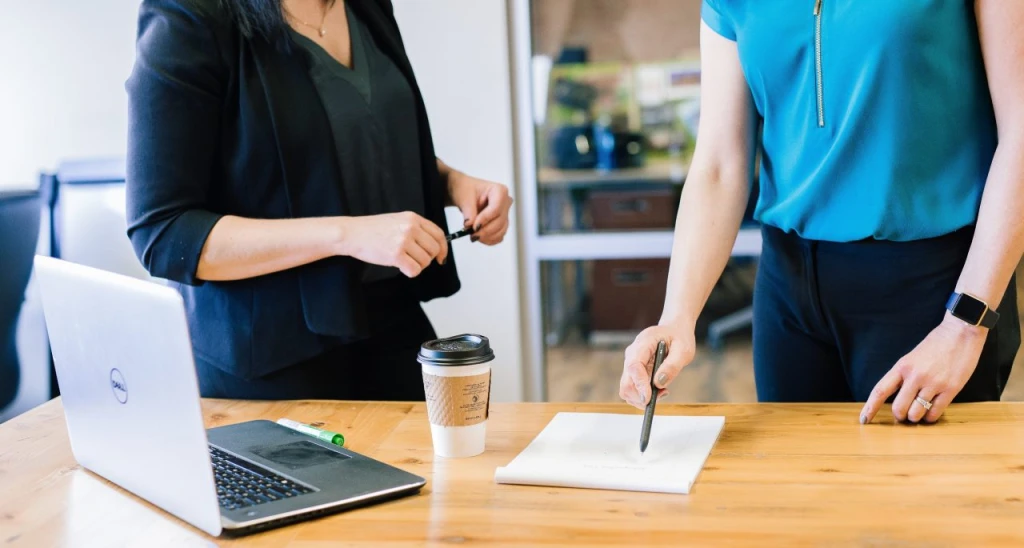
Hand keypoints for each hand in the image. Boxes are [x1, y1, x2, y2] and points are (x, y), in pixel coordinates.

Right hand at [337, 212, 447, 277]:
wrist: (352, 233)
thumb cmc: (372, 229)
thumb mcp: (397, 220)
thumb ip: (415, 229)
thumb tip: (433, 245)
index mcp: (413, 218)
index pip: (439, 234)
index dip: (443, 248)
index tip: (441, 257)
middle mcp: (411, 228)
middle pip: (434, 250)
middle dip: (427, 259)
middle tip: (415, 260)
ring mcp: (403, 241)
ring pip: (425, 261)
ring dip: (416, 265)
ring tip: (403, 261)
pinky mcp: (396, 255)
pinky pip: (414, 270)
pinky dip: (409, 272)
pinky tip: (400, 266)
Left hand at [446, 171, 512, 244]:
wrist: (464, 194)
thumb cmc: (466, 189)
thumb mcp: (464, 197)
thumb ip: (468, 211)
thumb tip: (470, 225)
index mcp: (499, 190)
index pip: (496, 208)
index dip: (485, 219)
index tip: (473, 227)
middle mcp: (505, 202)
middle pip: (500, 221)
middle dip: (485, 230)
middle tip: (470, 234)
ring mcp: (505, 214)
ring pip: (501, 230)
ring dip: (487, 236)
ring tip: (473, 235)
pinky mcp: (502, 224)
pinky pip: (499, 236)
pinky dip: (489, 239)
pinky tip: (479, 237)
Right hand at [619, 323, 695, 408]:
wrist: (673, 330)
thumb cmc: (679, 338)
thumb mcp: (684, 350)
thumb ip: (672, 366)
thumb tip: (659, 384)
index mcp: (643, 343)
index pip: (634, 366)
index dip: (639, 384)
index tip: (649, 399)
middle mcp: (632, 354)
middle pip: (626, 382)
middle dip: (640, 396)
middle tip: (663, 394)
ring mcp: (630, 363)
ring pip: (627, 389)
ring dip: (643, 397)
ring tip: (663, 391)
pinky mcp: (633, 372)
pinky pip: (632, 389)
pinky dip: (644, 395)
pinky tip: (659, 388)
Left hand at [860, 314, 987, 424]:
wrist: (960, 333)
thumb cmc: (935, 345)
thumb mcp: (912, 358)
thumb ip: (903, 376)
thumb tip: (896, 397)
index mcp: (902, 366)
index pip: (880, 391)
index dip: (870, 408)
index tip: (863, 420)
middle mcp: (915, 376)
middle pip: (898, 408)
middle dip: (900, 416)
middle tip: (904, 415)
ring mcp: (933, 383)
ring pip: (916, 413)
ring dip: (916, 418)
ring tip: (919, 414)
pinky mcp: (951, 389)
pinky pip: (935, 412)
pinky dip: (931, 417)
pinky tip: (931, 413)